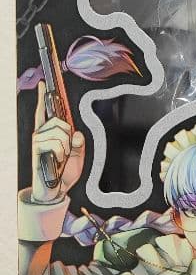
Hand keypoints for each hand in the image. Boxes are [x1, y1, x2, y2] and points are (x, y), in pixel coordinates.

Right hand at [31, 81, 83, 203]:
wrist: (56, 190)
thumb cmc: (64, 173)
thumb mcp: (78, 155)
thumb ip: (79, 143)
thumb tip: (76, 133)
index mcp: (50, 133)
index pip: (45, 112)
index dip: (44, 98)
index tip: (42, 84)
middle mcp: (41, 134)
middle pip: (60, 121)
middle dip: (68, 135)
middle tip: (65, 151)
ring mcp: (37, 141)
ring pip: (60, 133)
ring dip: (66, 147)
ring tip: (60, 158)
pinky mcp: (36, 150)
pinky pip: (56, 143)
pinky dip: (62, 153)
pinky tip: (56, 161)